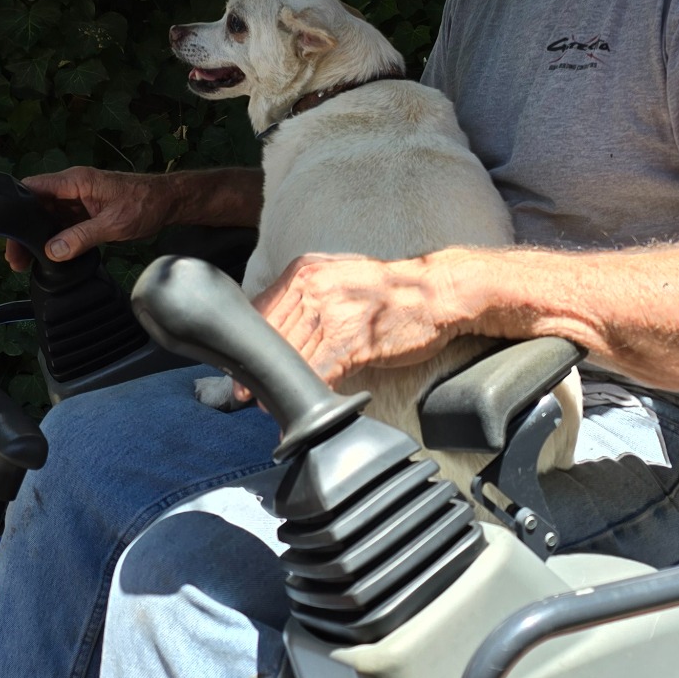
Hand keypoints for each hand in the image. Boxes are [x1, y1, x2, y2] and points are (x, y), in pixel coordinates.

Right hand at [2, 166, 170, 270]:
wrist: (169, 202)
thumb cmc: (145, 205)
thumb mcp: (114, 224)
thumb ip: (82, 237)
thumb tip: (53, 251)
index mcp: (76, 181)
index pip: (33, 187)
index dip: (14, 206)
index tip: (4, 230)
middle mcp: (73, 186)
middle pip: (36, 205)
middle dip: (23, 230)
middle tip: (14, 257)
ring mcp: (78, 198)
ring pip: (47, 216)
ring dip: (36, 236)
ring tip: (24, 261)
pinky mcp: (85, 210)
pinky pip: (62, 222)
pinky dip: (53, 237)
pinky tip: (46, 255)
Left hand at [249, 252, 463, 388]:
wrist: (439, 293)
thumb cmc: (393, 293)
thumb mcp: (341, 280)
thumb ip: (309, 297)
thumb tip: (282, 329)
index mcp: (306, 271)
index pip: (261, 310)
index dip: (249, 344)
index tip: (239, 367)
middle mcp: (314, 287)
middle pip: (271, 336)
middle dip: (257, 370)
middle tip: (245, 393)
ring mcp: (332, 312)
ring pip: (291, 356)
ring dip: (278, 385)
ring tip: (268, 405)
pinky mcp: (352, 339)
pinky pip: (319, 371)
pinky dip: (308, 392)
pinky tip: (304, 406)